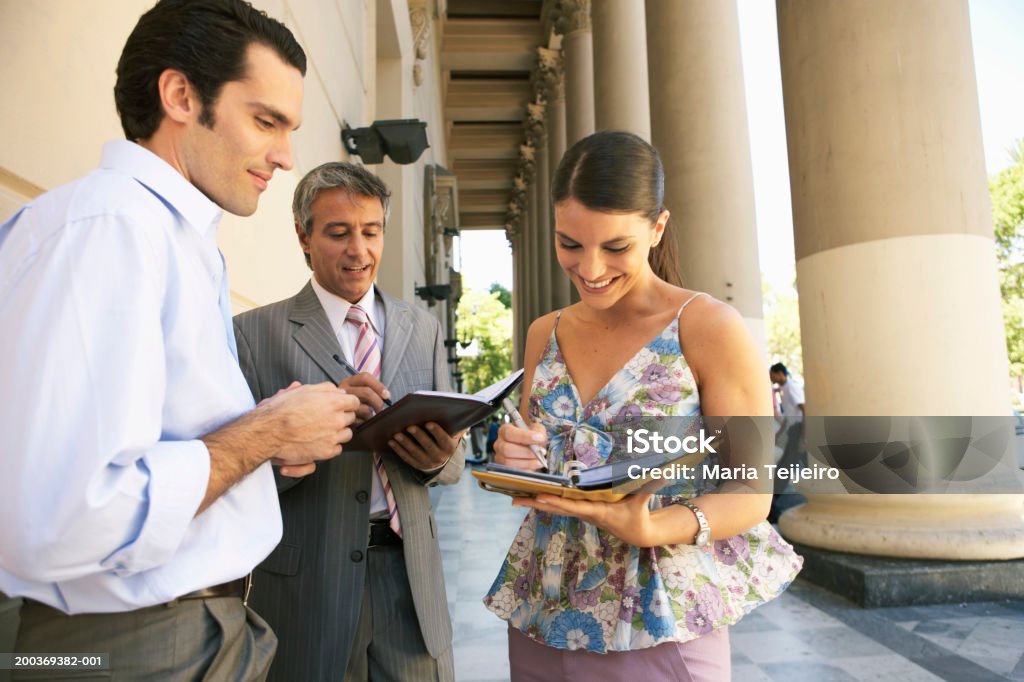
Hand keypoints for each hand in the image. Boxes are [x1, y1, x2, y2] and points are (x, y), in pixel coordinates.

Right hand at [258, 382, 359, 466]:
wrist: (269, 431)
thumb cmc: (283, 409)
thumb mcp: (304, 390)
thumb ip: (325, 389)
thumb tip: (338, 391)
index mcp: (334, 402)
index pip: (354, 402)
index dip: (347, 403)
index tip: (342, 406)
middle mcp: (337, 420)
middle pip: (351, 418)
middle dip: (342, 417)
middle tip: (327, 418)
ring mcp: (333, 437)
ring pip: (347, 434)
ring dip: (338, 432)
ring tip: (323, 430)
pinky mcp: (327, 451)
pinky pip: (338, 448)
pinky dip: (331, 446)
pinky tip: (320, 441)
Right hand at [337, 372, 391, 422]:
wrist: (325, 418)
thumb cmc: (346, 404)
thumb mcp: (354, 392)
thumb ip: (368, 389)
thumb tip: (386, 395)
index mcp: (347, 382)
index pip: (365, 377)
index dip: (379, 386)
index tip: (387, 395)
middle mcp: (343, 391)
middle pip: (367, 392)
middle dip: (378, 402)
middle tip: (380, 409)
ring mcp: (342, 405)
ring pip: (366, 409)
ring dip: (371, 415)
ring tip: (368, 416)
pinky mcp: (342, 419)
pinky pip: (360, 421)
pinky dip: (364, 422)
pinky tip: (360, 422)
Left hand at [387, 423, 462, 470]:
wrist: (441, 459)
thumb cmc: (445, 439)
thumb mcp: (453, 434)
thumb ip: (455, 424)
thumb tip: (460, 411)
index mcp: (449, 447)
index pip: (443, 439)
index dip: (436, 431)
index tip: (428, 423)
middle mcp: (439, 457)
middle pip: (428, 446)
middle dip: (418, 436)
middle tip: (409, 427)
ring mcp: (427, 463)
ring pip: (415, 452)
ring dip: (405, 443)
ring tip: (396, 434)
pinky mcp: (417, 465)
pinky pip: (407, 458)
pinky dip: (398, 450)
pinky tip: (391, 442)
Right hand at [494, 421, 546, 470]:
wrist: (531, 448)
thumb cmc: (531, 437)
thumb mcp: (536, 429)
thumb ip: (538, 431)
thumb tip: (539, 438)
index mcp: (504, 431)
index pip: (509, 433)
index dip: (524, 436)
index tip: (538, 438)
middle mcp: (499, 444)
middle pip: (506, 449)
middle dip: (526, 452)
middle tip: (541, 452)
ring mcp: (500, 458)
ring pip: (509, 463)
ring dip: (527, 463)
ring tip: (539, 461)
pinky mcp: (505, 469)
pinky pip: (513, 473)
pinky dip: (526, 470)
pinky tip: (534, 466)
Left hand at [513, 491, 656, 545]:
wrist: (639, 534)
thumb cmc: (638, 517)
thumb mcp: (643, 502)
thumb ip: (648, 485)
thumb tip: (659, 470)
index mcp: (596, 511)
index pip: (571, 506)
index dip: (555, 501)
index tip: (538, 495)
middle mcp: (585, 513)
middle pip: (556, 508)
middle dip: (535, 503)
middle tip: (514, 499)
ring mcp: (581, 514)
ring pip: (555, 508)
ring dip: (535, 503)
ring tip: (515, 498)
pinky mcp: (581, 512)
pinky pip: (559, 507)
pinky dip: (545, 502)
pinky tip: (532, 497)